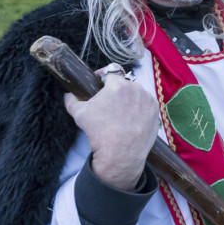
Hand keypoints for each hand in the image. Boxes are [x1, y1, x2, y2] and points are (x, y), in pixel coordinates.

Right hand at [64, 69, 158, 189]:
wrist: (121, 153)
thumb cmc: (99, 131)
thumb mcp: (80, 114)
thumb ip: (72, 101)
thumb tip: (68, 95)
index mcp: (118, 84)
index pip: (111, 71)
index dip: (103, 75)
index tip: (99, 81)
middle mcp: (136, 88)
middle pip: (125, 84)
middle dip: (116, 90)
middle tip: (109, 103)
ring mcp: (148, 99)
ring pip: (137, 93)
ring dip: (129, 98)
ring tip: (120, 113)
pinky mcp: (155, 111)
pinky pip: (146, 104)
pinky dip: (139, 108)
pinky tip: (132, 119)